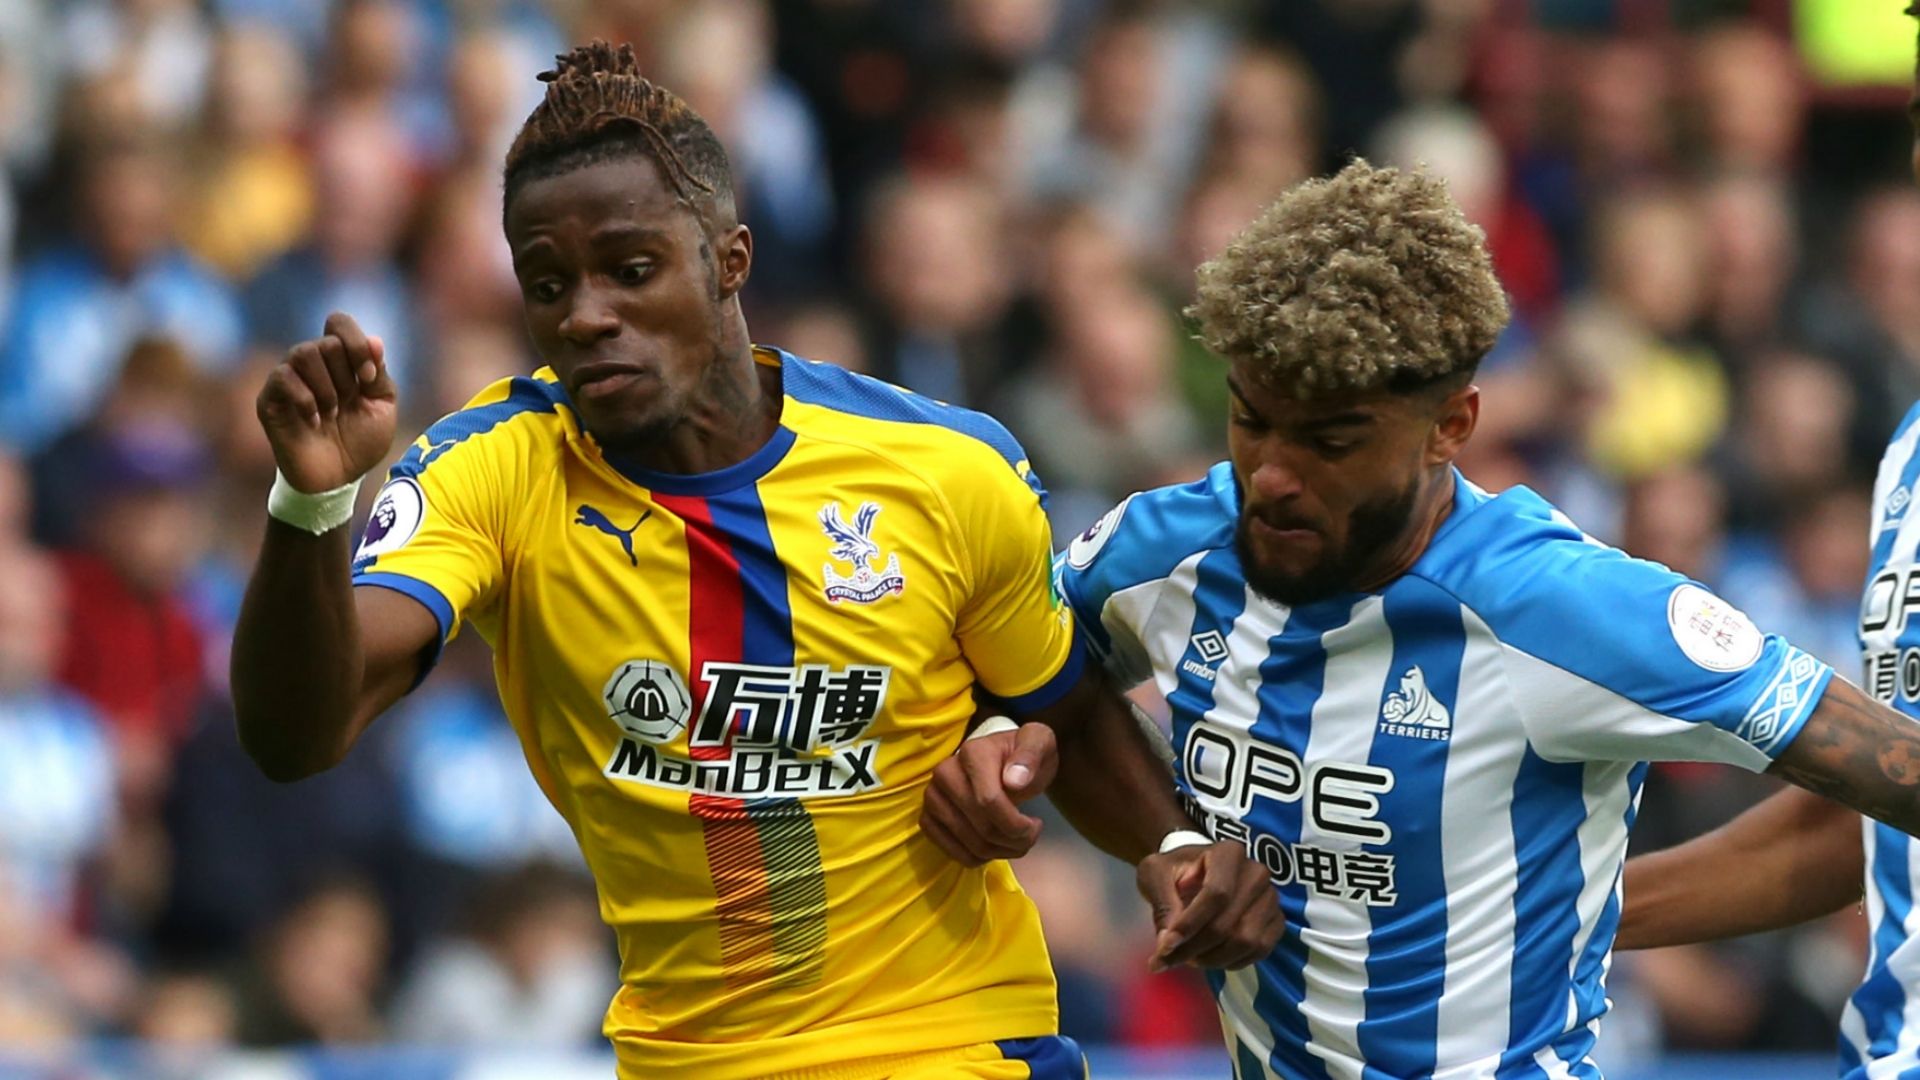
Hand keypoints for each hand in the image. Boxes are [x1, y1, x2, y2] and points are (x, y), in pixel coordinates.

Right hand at [257, 311, 398, 492]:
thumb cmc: (361, 443)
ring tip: (332, 412)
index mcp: (339, 361)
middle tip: (348, 402)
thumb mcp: (382, 407)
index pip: (338, 322)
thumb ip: (378, 373)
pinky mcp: (269, 400)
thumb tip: (375, 340)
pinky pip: (282, 377)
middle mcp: (311, 365)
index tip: (369, 377)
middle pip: (326, 341)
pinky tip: (316, 421)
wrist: (338, 479)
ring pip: (302, 353)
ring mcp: (288, 380)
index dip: (357, 343)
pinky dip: (306, 398)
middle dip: (345, 375)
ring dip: (327, 386)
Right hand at [919, 721, 1058, 865]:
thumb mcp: (1039, 742)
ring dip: (1001, 852)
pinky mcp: (928, 818)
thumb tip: (1014, 781)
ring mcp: (932, 797)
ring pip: (971, 844)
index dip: (1016, 823)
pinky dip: (981, 858)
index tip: (1037, 823)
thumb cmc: (1023, 754)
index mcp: (972, 753)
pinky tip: (996, 845)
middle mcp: (945, 773)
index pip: (989, 801)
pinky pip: (954, 853)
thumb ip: (1031, 754)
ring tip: (1017, 840)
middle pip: (982, 826)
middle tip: (1031, 835)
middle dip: (1013, 840)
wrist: (1004, 760)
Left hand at [1137, 841, 1282, 971]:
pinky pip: (1260, 950)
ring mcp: (1271, 897)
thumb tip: (1168, 943)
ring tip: (1188, 958)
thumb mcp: (1156, 874)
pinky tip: (1210, 958)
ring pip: (1246, 941)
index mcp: (1229, 853)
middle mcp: (1257, 873)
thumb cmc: (1175, 871)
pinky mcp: (1276, 920)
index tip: (1165, 946)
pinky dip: (1232, 962)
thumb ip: (1161, 904)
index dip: (1191, 924)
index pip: (1216, 894)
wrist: (1198, 872)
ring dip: (1213, 958)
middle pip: (1229, 923)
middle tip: (1168, 960)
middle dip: (1195, 948)